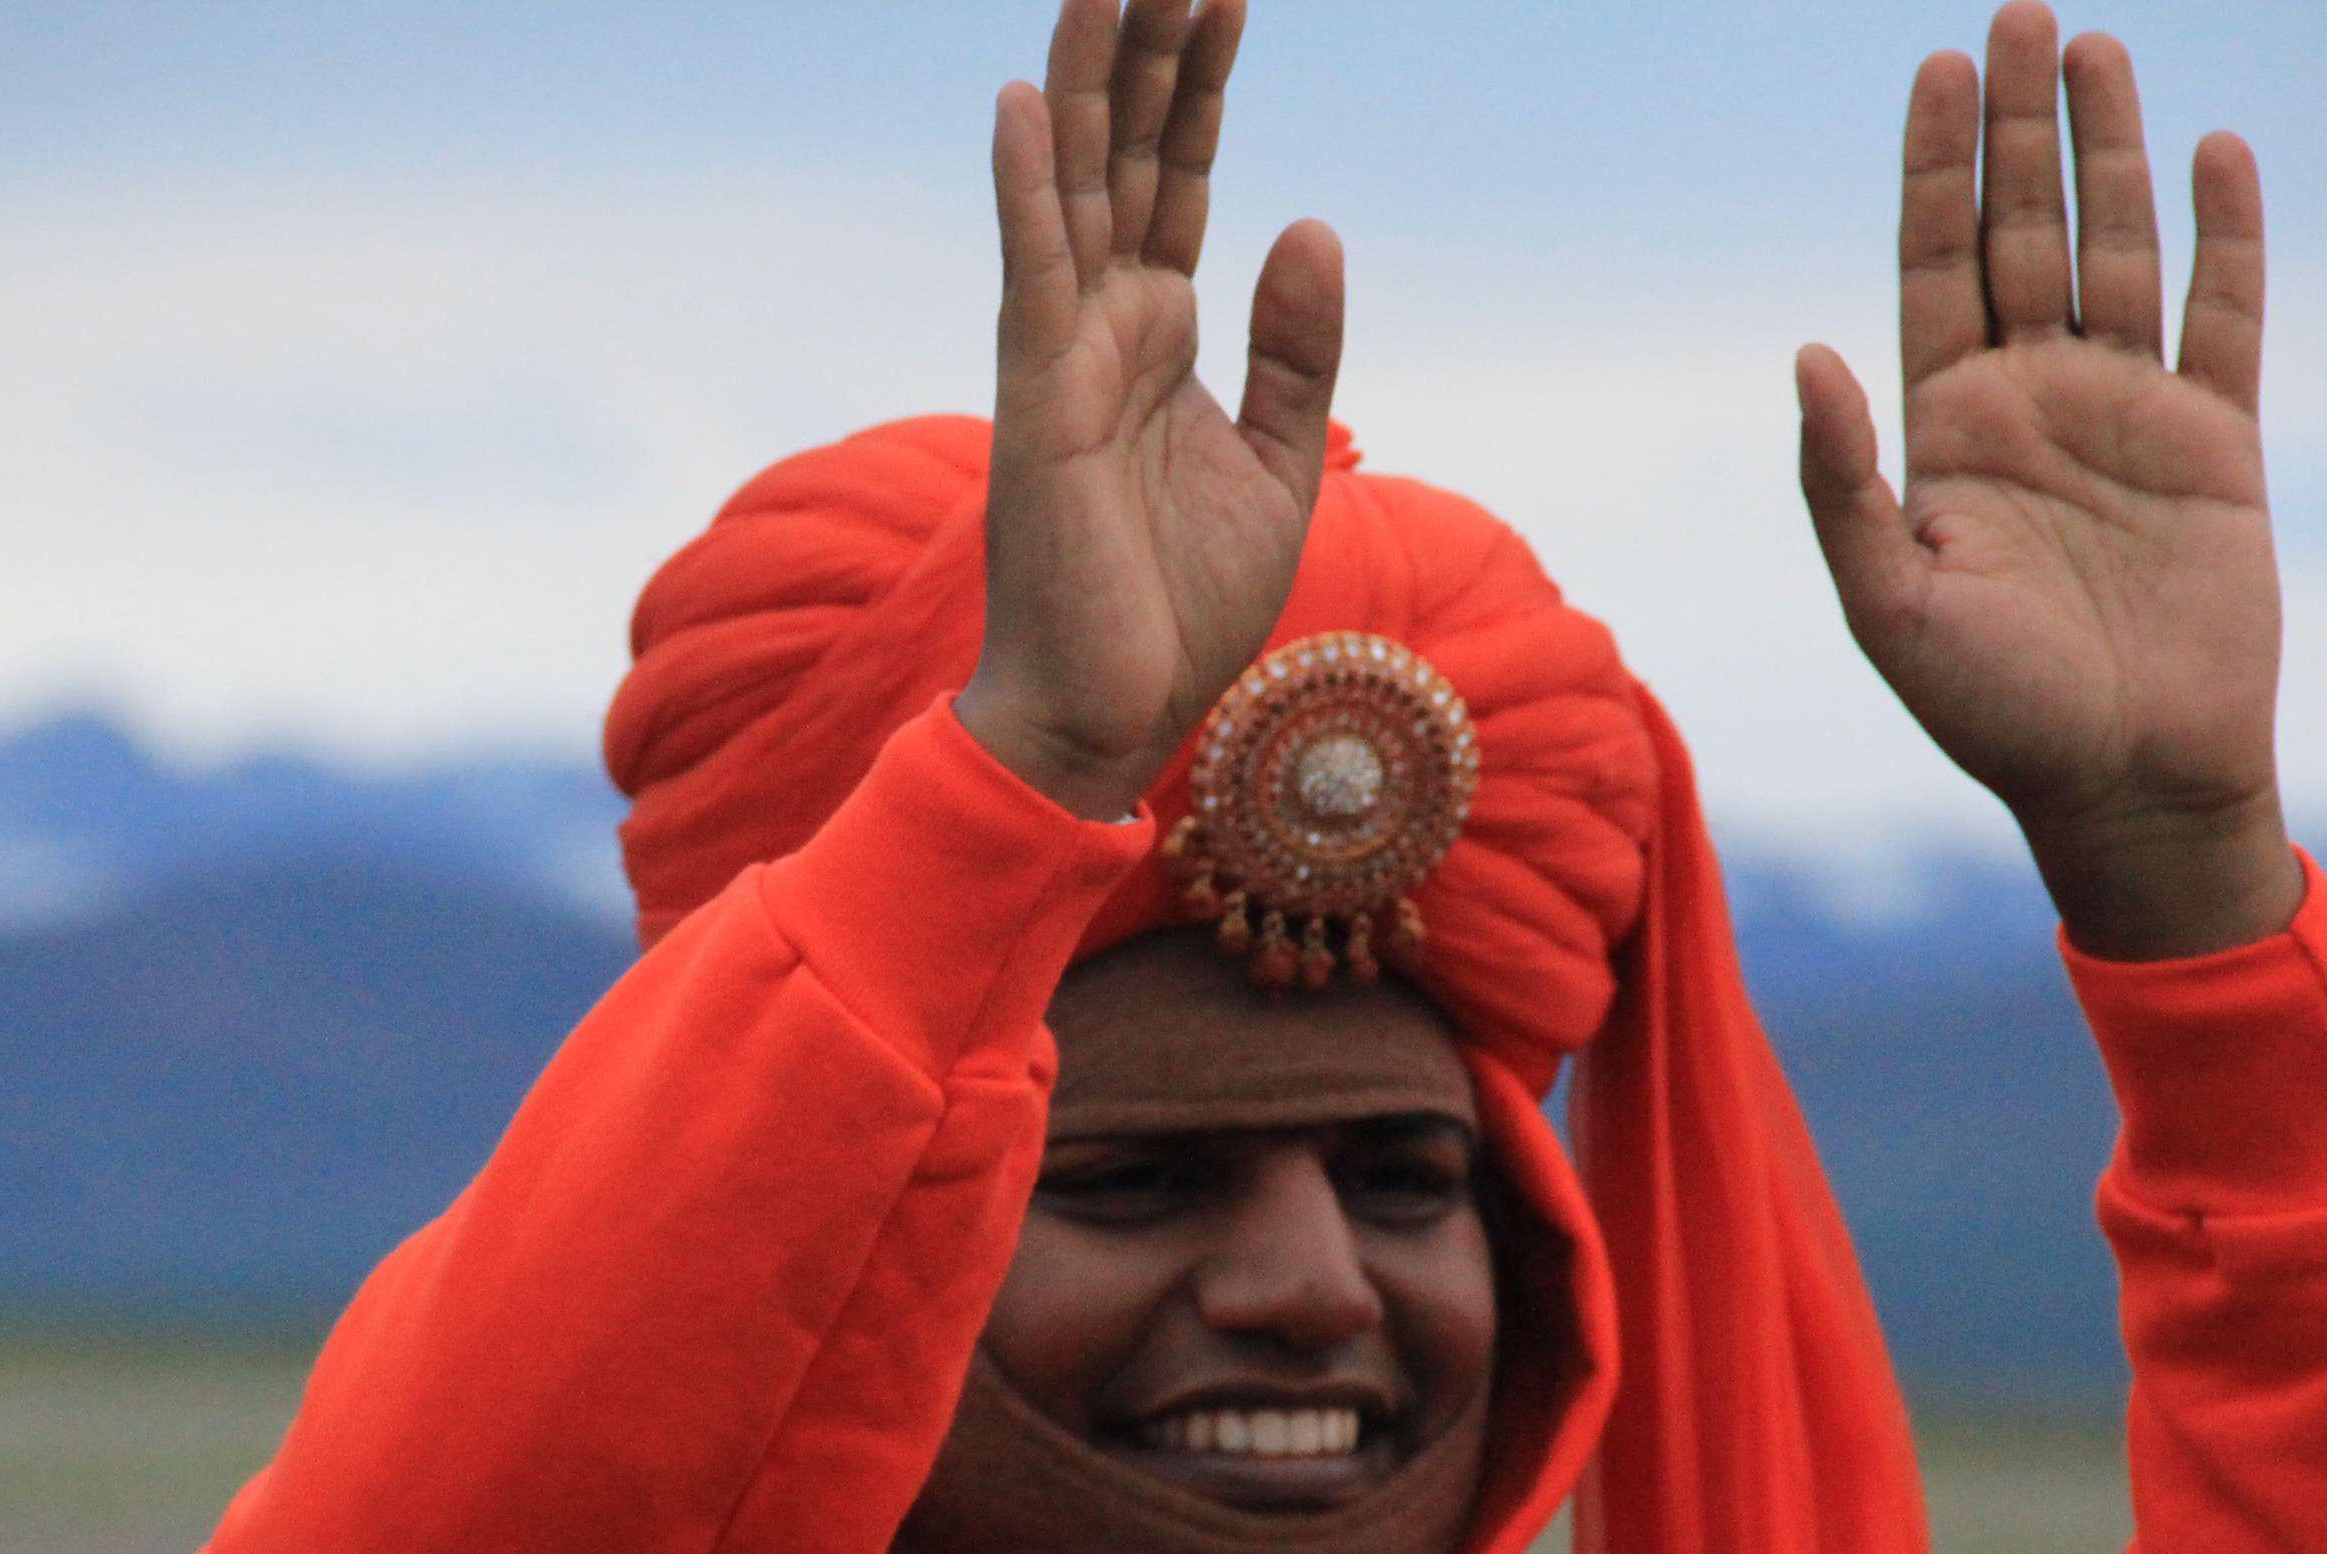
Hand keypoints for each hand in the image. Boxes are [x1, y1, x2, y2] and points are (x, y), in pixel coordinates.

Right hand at [955, 0, 1345, 822]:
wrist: (1115, 714)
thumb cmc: (1180, 610)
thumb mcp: (1279, 465)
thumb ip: (1298, 350)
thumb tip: (1310, 222)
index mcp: (1160, 335)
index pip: (1181, 179)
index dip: (1203, 87)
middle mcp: (1104, 324)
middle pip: (1126, 155)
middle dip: (1148, 52)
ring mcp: (1062, 354)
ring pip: (1072, 187)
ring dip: (1082, 81)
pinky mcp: (1036, 399)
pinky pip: (1030, 275)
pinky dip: (1021, 189)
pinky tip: (1016, 101)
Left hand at [1797, 5, 2302, 957]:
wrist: (2127, 782)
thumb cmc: (1992, 713)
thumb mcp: (1888, 601)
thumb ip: (1841, 481)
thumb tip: (1807, 352)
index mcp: (1945, 432)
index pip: (1932, 266)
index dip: (1933, 170)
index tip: (1936, 71)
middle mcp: (2032, 404)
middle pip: (2022, 233)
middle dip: (2018, 130)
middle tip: (2019, 16)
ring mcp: (2127, 416)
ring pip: (2119, 252)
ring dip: (2111, 153)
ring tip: (2098, 48)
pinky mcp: (2219, 444)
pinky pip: (2225, 318)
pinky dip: (2226, 237)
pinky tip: (2218, 151)